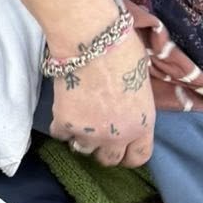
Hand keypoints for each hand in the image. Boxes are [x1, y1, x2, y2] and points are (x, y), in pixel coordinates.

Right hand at [49, 25, 155, 169]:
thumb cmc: (123, 52)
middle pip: (108, 160)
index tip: (122, 149)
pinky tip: (65, 107)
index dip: (129, 155)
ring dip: (81, 137)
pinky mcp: (65, 124)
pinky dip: (61, 124)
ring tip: (80, 116)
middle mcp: (117, 135)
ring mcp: (89, 133)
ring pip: (82, 149)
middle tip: (96, 131)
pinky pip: (60, 134)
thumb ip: (134, 107)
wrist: (92, 42)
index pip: (138, 157)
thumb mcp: (142, 84)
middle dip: (102, 148)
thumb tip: (125, 109)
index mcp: (142, 124)